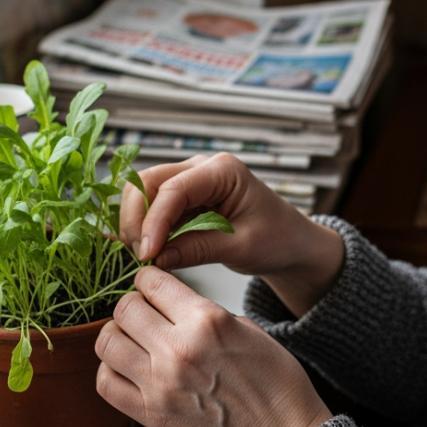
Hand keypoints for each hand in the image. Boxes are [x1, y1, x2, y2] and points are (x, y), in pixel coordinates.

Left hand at [96, 266, 332, 426]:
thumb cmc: (272, 382)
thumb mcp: (247, 327)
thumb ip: (202, 312)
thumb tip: (169, 305)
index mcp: (207, 320)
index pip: (151, 282)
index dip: (148, 280)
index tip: (151, 287)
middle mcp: (178, 348)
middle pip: (124, 308)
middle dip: (133, 305)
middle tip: (143, 314)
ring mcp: (160, 383)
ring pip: (107, 342)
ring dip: (117, 335)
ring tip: (132, 340)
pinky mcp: (150, 413)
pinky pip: (106, 382)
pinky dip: (111, 370)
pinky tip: (128, 368)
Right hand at [121, 154, 343, 315]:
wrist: (290, 242)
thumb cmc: (277, 239)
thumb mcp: (242, 248)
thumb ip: (199, 249)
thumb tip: (156, 259)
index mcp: (223, 170)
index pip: (173, 189)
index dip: (153, 221)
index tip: (147, 254)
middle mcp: (202, 167)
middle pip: (148, 182)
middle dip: (136, 219)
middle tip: (141, 257)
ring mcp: (190, 180)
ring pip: (143, 192)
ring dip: (137, 223)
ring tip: (145, 257)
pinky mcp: (184, 198)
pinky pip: (152, 207)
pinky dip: (144, 227)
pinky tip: (147, 251)